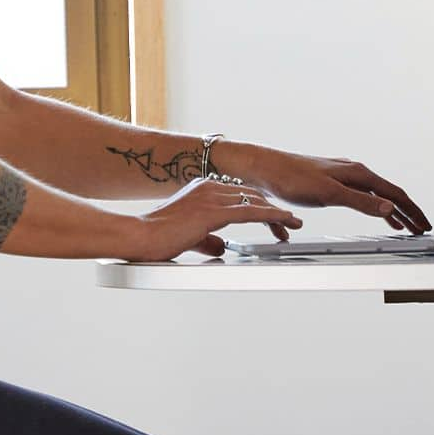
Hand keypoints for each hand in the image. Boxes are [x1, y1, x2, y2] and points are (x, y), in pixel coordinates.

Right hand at [127, 174, 304, 260]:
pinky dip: (272, 215)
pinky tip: (284, 220)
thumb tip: (220, 247)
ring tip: (293, 223)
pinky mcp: (214, 211)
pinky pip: (251, 211)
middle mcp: (208, 187)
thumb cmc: (156, 238)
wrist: (140, 237)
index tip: (272, 215)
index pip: (239, 193)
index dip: (259, 205)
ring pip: (255, 201)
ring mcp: (212, 197)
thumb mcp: (188, 238)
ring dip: (278, 213)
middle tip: (288, 224)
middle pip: (251, 194)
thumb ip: (206, 240)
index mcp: (201, 189)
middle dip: (272, 209)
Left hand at [221, 142, 430, 234]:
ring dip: (392, 211)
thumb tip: (389, 208)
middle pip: (388, 194)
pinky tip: (374, 215)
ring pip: (375, 195)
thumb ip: (359, 201)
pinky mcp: (330, 184)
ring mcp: (342, 178)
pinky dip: (373, 208)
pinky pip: (361, 197)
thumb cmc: (292, 178)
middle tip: (421, 228)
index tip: (425, 225)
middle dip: (407, 212)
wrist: (264, 168)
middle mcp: (353, 173)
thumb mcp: (329, 193)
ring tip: (403, 226)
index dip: (412, 211)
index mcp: (358, 174)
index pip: (395, 193)